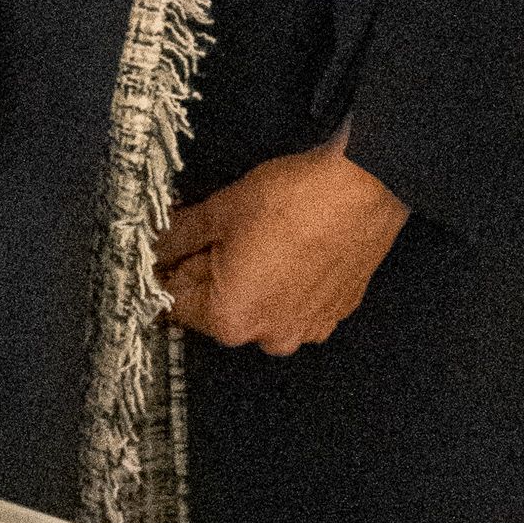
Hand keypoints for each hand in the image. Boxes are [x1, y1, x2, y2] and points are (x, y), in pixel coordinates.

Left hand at [156, 137, 408, 356]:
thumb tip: (158, 244)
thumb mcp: (221, 210)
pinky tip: (291, 247)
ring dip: (250, 279)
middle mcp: (269, 336)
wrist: (365, 186)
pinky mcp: (335, 313)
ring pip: (259, 306)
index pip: (175, 304)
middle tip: (220, 231)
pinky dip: (286, 282)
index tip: (170, 250)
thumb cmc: (297, 199)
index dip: (168, 269)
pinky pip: (295, 303)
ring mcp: (307, 328)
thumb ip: (179, 236)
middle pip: (218, 307)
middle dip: (211, 272)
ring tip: (261, 236)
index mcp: (230, 319)